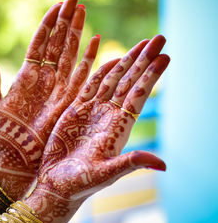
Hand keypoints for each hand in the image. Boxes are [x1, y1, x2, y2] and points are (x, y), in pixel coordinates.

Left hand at [0, 0, 99, 199]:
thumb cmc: (1, 136)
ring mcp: (58, 88)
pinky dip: (89, 59)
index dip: (48, 24)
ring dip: (77, 32)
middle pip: (57, 42)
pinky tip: (95, 41)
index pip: (40, 42)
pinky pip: (81, 76)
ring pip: (69, 54)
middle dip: (65, 20)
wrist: (16, 159)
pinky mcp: (69, 100)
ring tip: (83, 11)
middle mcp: (45, 78)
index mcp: (26, 76)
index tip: (57, 5)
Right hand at [25, 35, 169, 222]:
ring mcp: (93, 112)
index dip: (151, 76)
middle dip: (144, 60)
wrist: (57, 183)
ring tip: (142, 44)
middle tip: (159, 38)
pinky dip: (100, 71)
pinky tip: (112, 59)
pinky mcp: (76, 110)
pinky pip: (90, 85)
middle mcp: (108, 116)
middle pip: (129, 82)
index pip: (137, 96)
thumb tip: (162, 164)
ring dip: (127, 61)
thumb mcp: (105, 174)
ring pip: (113, 80)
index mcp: (117, 128)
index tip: (164, 56)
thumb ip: (130, 163)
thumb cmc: (80, 183)